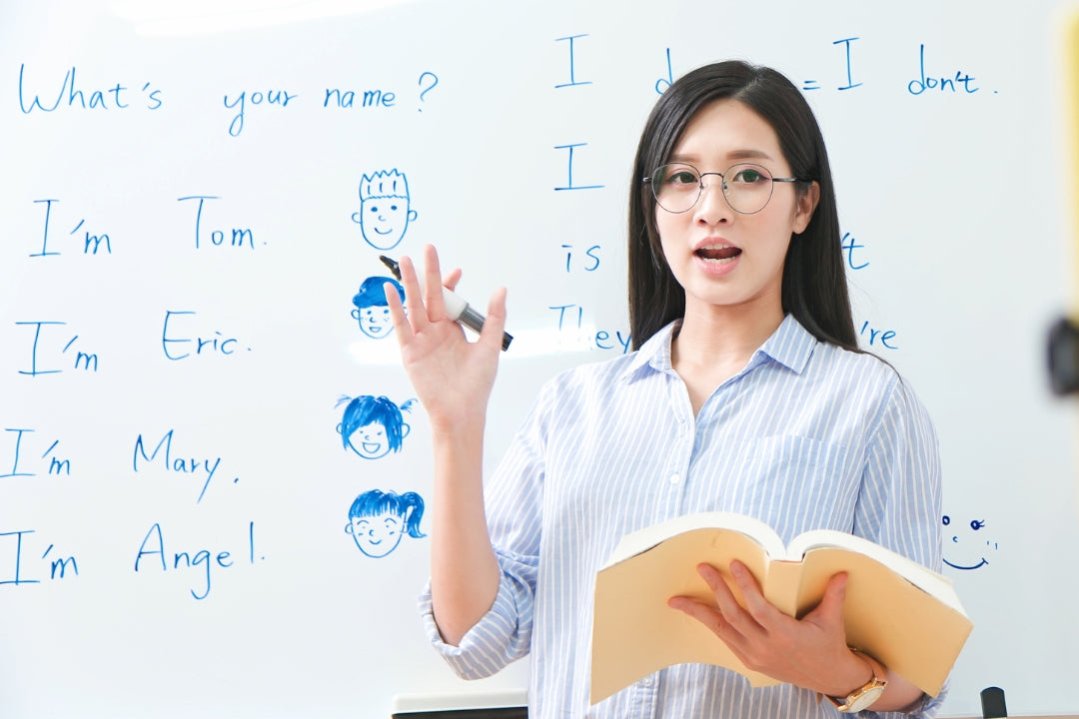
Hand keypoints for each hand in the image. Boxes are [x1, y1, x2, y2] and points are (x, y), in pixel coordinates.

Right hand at [385, 244, 507, 431]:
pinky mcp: (410, 352)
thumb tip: (501, 289)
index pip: (449, 300)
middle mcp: (435, 333)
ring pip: (414, 305)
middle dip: (428, 273)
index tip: (457, 270)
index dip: (451, 284)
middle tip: (428, 248)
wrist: (462, 411)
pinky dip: (395, 308)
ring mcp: (421, 341)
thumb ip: (494, 317)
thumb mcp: (489, 345)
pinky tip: (391, 290)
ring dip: (409, 283)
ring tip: (404, 260)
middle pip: (429, 296)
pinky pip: (401, 326)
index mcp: (453, 331)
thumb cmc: (477, 384)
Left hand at [668, 562, 870, 696]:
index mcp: (786, 635)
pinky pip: (725, 639)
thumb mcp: (832, 620)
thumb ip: (833, 595)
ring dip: (699, 612)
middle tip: (703, 568)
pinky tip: (696, 612)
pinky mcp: (750, 661)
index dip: (745, 585)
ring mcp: (755, 656)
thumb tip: (842, 572)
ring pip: (722, 630)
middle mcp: (766, 647)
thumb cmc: (830, 645)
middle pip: (734, 616)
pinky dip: (710, 624)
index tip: (734, 564)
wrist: (829, 678)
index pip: (759, 607)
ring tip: (677, 599)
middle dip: (716, 589)